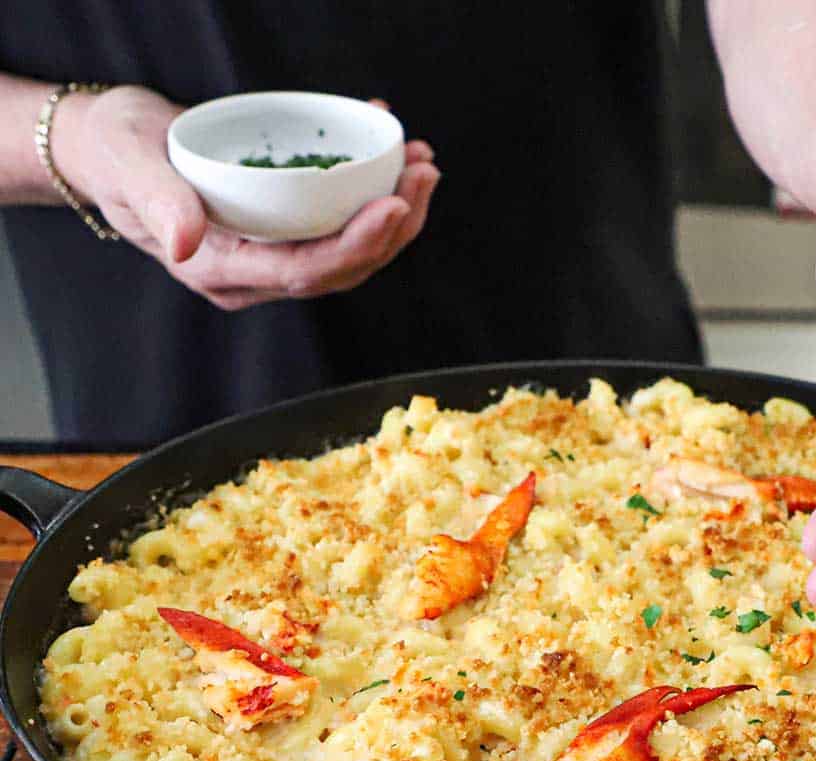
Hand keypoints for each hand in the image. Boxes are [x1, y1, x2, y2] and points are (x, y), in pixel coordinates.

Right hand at [53, 85, 438, 310]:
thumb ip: (157, 201)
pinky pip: (339, 222)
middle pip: (340, 266)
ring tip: (422, 165)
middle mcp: (256, 273)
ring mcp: (273, 254)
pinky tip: (392, 152)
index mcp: (223, 270)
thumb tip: (186, 244)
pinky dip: (371, 191)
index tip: (395, 207)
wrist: (107, 147)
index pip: (304, 271)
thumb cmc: (113, 152)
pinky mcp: (285, 230)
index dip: (355, 246)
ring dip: (396, 212)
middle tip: (423, 173)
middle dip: (393, 227)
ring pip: (350, 249)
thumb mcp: (126, 165)